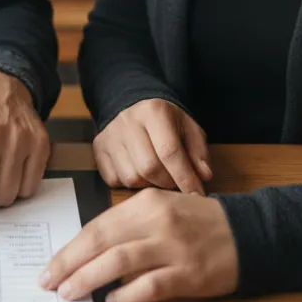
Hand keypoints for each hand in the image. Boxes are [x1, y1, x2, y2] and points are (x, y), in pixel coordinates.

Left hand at [40, 187, 237, 301]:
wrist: (246, 232)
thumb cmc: (197, 222)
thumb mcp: (160, 210)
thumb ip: (128, 225)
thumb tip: (90, 251)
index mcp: (145, 203)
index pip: (97, 225)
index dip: (70, 247)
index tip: (50, 264)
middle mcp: (156, 220)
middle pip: (101, 241)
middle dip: (70, 263)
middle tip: (49, 281)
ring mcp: (172, 246)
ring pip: (119, 261)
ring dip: (90, 278)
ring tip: (71, 292)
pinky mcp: (188, 272)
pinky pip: (150, 285)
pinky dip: (128, 295)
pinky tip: (113, 301)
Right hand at [94, 98, 211, 194]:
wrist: (133, 106)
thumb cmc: (165, 121)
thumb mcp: (188, 127)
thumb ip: (198, 151)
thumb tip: (203, 175)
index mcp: (154, 111)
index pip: (170, 151)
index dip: (185, 177)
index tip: (197, 195)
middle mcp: (128, 121)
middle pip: (149, 168)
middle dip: (167, 183)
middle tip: (175, 182)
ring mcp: (110, 135)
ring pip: (131, 177)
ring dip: (148, 185)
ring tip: (157, 176)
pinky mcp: (99, 148)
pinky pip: (114, 180)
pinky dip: (130, 184)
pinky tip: (139, 173)